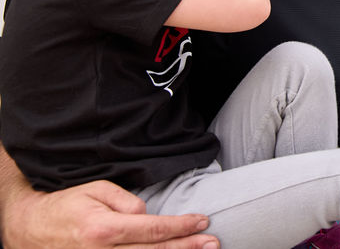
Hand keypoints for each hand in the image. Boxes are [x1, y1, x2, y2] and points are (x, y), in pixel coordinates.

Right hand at [2, 180, 218, 248]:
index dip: (181, 226)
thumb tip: (148, 214)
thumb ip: (126, 202)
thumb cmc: (67, 204)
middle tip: (213, 242)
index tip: (203, 221)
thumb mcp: (97, 190)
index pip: (153, 229)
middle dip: (187, 247)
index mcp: (103, 229)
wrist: (31, 227)